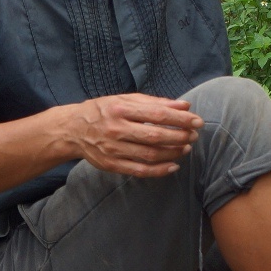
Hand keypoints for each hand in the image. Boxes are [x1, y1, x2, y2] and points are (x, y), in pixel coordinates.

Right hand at [58, 94, 203, 176]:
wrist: (73, 130)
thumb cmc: (104, 111)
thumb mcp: (125, 100)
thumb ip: (155, 103)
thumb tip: (184, 106)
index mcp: (121, 109)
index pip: (157, 114)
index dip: (180, 119)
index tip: (197, 121)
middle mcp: (116, 129)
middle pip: (155, 136)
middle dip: (179, 136)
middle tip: (194, 135)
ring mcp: (113, 149)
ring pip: (150, 155)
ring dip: (173, 153)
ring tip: (186, 148)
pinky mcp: (112, 164)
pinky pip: (140, 170)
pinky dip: (160, 170)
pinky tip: (173, 165)